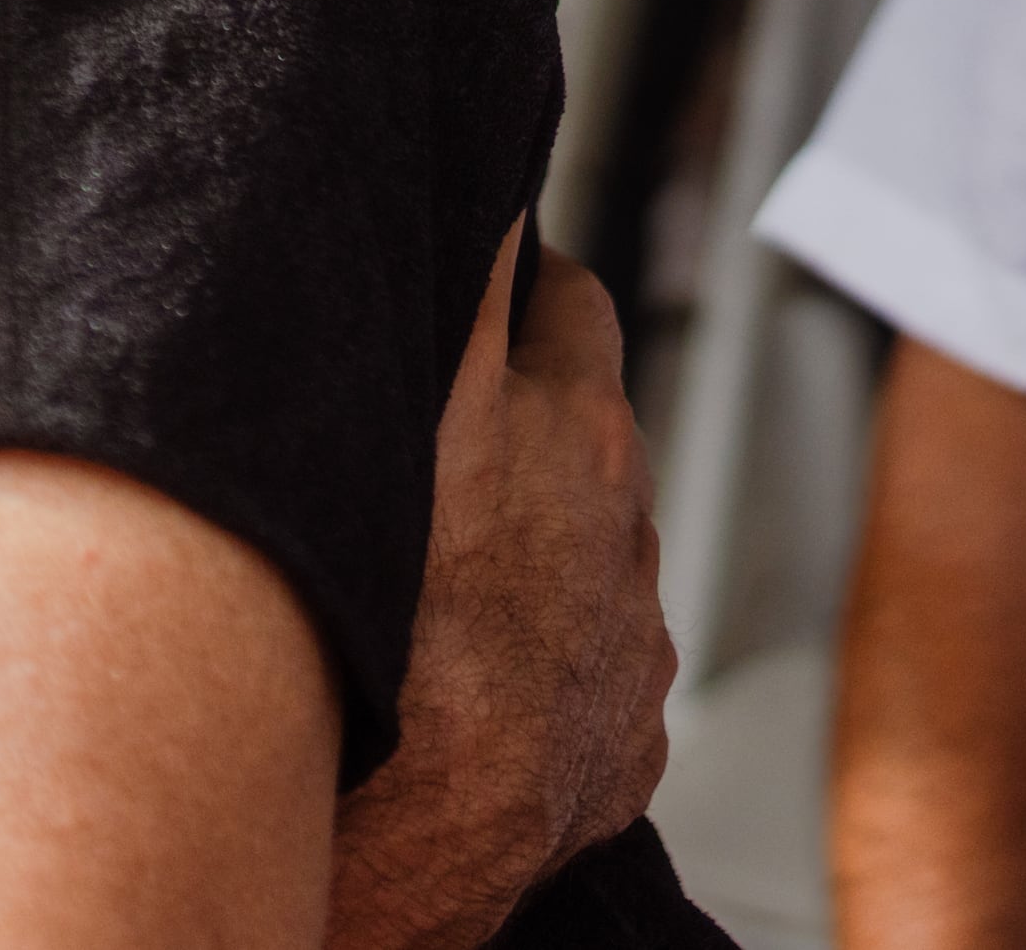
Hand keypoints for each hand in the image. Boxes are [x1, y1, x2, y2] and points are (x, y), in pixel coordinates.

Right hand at [328, 227, 672, 949]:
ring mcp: (630, 620)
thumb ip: (440, 303)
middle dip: (537, 358)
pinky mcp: (626, 724)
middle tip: (457, 361)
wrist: (436, 823)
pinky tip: (473, 649)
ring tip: (445, 524)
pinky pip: (590, 651)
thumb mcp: (401, 417)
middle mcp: (616, 508)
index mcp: (567, 420)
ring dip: (537, 501)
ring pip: (594, 520)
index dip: (511, 259)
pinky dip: (546, 632)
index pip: (554, 285)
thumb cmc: (395, 621)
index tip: (477, 246)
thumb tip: (461, 201)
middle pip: (591, 385)